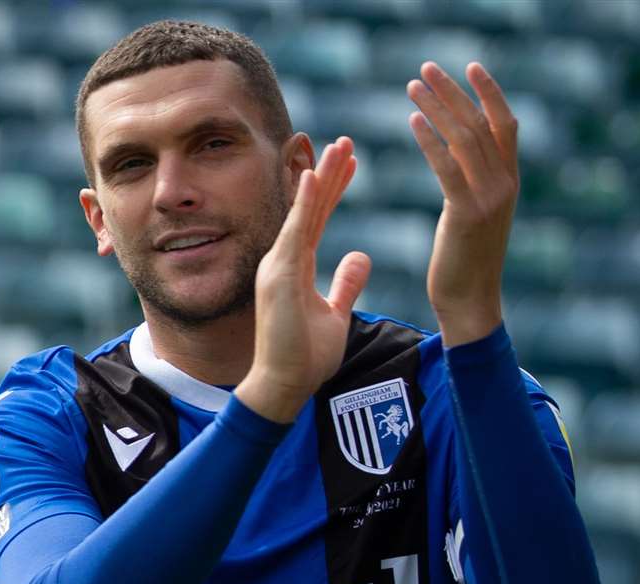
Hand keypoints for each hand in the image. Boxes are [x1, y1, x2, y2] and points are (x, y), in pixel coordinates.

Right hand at [239, 136, 371, 422]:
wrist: (283, 385)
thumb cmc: (305, 357)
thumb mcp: (335, 313)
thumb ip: (346, 284)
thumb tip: (361, 257)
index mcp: (296, 267)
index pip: (318, 218)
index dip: (335, 189)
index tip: (352, 162)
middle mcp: (283, 260)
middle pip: (311, 208)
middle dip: (330, 174)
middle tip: (348, 142)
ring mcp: (278, 266)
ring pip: (303, 212)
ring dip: (321, 177)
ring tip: (340, 146)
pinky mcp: (279, 276)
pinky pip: (295, 233)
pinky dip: (303, 204)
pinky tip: (313, 175)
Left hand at [407, 61, 516, 346]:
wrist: (470, 305)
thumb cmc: (464, 264)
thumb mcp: (476, 216)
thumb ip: (474, 185)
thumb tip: (462, 159)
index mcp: (510, 182)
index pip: (505, 124)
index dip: (489, 92)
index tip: (470, 66)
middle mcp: (506, 184)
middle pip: (481, 123)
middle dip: (454, 92)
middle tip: (427, 67)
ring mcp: (490, 198)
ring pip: (465, 139)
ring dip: (437, 108)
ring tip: (412, 86)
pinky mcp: (467, 214)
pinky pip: (448, 167)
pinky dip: (430, 141)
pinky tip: (412, 121)